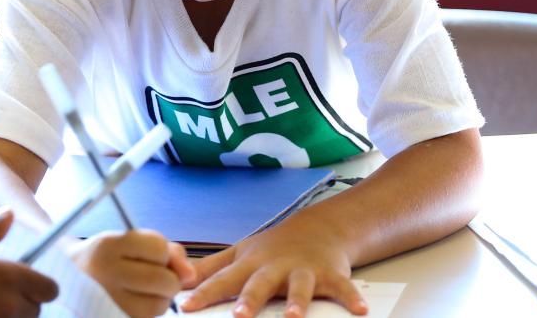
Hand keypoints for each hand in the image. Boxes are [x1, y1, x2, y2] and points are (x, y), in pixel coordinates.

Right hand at [69, 230, 194, 316]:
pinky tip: (134, 301)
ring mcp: (107, 301)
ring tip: (140, 289)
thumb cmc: (104, 256)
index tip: (152, 254)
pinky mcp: (113, 317)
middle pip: (164, 280)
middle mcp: (105, 274)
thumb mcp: (127, 240)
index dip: (163, 252)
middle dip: (167, 278)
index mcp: (107, 245)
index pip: (158, 247)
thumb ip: (165, 249)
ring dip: (159, 298)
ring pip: (160, 305)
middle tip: (151, 275)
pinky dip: (148, 310)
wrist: (63, 278)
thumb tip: (190, 275)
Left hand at [180, 220, 366, 317]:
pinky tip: (360, 311)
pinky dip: (352, 298)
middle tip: (239, 315)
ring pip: (300, 286)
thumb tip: (175, 277)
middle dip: (249, 299)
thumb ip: (208, 269)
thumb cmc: (272, 248)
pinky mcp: (330, 274)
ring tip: (293, 317)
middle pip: (259, 284)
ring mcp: (303, 270)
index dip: (203, 293)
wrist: (317, 228)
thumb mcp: (238, 254)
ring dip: (297, 301)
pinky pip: (343, 288)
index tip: (186, 306)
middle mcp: (274, 267)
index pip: (222, 280)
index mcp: (249, 265)